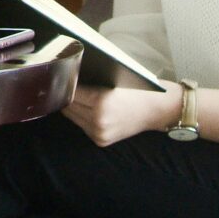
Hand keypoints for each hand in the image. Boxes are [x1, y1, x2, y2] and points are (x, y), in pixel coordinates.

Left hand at [60, 82, 183, 147]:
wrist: (156, 110)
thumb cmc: (137, 90)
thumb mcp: (114, 80)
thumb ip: (91, 81)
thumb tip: (69, 77)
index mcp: (101, 102)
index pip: (72, 91)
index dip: (66, 83)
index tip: (62, 76)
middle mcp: (98, 120)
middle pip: (69, 106)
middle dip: (66, 95)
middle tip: (65, 84)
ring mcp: (99, 133)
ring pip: (73, 117)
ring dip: (72, 107)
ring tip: (73, 96)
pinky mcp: (101, 141)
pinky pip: (82, 126)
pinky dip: (82, 117)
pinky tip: (85, 109)